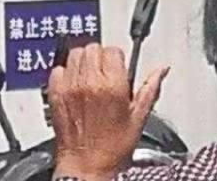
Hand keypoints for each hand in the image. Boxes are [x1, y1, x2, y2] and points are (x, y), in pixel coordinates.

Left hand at [49, 43, 168, 180]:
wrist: (86, 168)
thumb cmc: (112, 149)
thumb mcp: (138, 119)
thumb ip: (149, 89)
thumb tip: (161, 70)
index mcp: (112, 86)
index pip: (113, 50)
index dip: (118, 59)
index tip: (119, 68)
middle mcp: (89, 82)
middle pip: (93, 48)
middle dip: (101, 57)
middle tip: (106, 74)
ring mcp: (70, 85)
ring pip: (75, 53)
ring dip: (84, 61)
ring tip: (91, 78)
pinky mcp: (55, 92)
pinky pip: (58, 68)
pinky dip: (66, 73)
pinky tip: (75, 85)